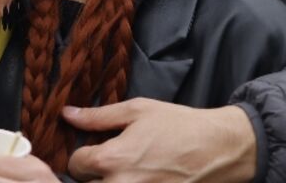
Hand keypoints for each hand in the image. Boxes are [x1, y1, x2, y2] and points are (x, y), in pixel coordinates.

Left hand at [65, 100, 256, 181]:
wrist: (219, 149)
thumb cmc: (179, 125)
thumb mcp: (137, 110)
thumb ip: (98, 116)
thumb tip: (67, 114)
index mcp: (112, 159)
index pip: (74, 164)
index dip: (82, 154)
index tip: (97, 149)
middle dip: (93, 174)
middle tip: (114, 161)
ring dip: (109, 182)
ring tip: (128, 169)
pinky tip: (141, 178)